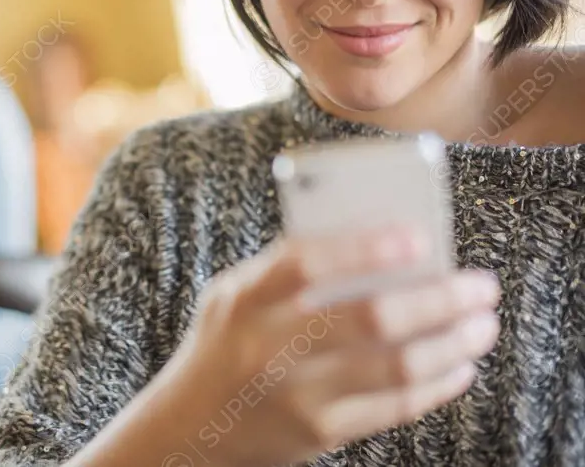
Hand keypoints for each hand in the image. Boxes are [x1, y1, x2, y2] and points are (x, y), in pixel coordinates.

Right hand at [162, 229, 499, 466]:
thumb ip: (289, 269)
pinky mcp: (318, 433)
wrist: (188, 428)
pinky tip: (458, 365)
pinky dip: (437, 384)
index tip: (418, 235)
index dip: (364, 246)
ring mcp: (294, 394)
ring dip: (451, 342)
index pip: (303, 262)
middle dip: (438, 298)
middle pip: (368, 317)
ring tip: (481, 324)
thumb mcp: (236, 297)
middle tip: (480, 285)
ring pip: (394, 366)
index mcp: (243, 298)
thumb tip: (381, 242)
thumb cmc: (227, 343)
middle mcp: (266, 346)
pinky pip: (394, 407)